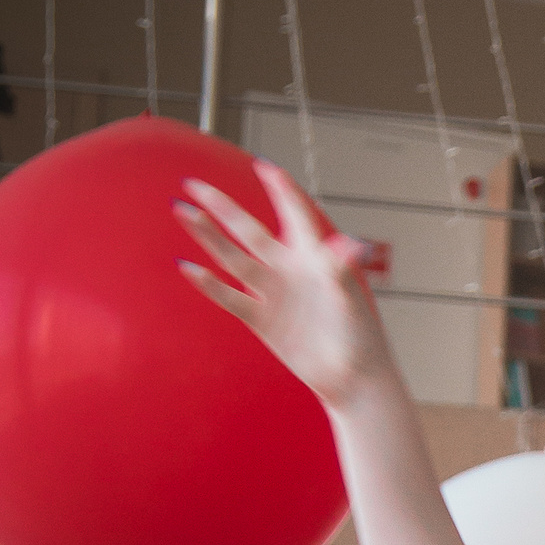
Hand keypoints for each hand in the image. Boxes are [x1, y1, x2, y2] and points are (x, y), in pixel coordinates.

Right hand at [177, 162, 397, 408]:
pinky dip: (210, 284)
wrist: (351, 378)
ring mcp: (272, 293)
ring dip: (207, 236)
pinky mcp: (261, 320)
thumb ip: (342, 271)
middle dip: (222, 207)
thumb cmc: (361, 337)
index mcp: (314, 257)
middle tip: (193, 184)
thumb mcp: (351, 300)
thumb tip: (351, 245)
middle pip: (249, 231)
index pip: (295, 213)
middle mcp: (288, 269)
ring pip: (232, 258)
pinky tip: (187, 267)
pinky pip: (230, 298)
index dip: (281, 190)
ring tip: (183, 212)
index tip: (262, 166)